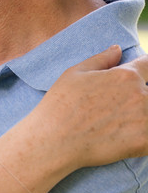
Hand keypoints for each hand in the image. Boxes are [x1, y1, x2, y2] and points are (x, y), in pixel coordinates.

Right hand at [0, 46, 147, 192]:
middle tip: (116, 107)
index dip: (142, 70)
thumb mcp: (74, 73)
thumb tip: (117, 49)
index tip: (135, 78)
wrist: (54, 140)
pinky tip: (124, 137)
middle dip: (138, 95)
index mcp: (125, 76)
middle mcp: (140, 95)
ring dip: (140, 116)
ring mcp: (145, 120)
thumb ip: (101, 60)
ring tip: (118, 122)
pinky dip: (141, 136)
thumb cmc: (60, 105)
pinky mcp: (144, 143)